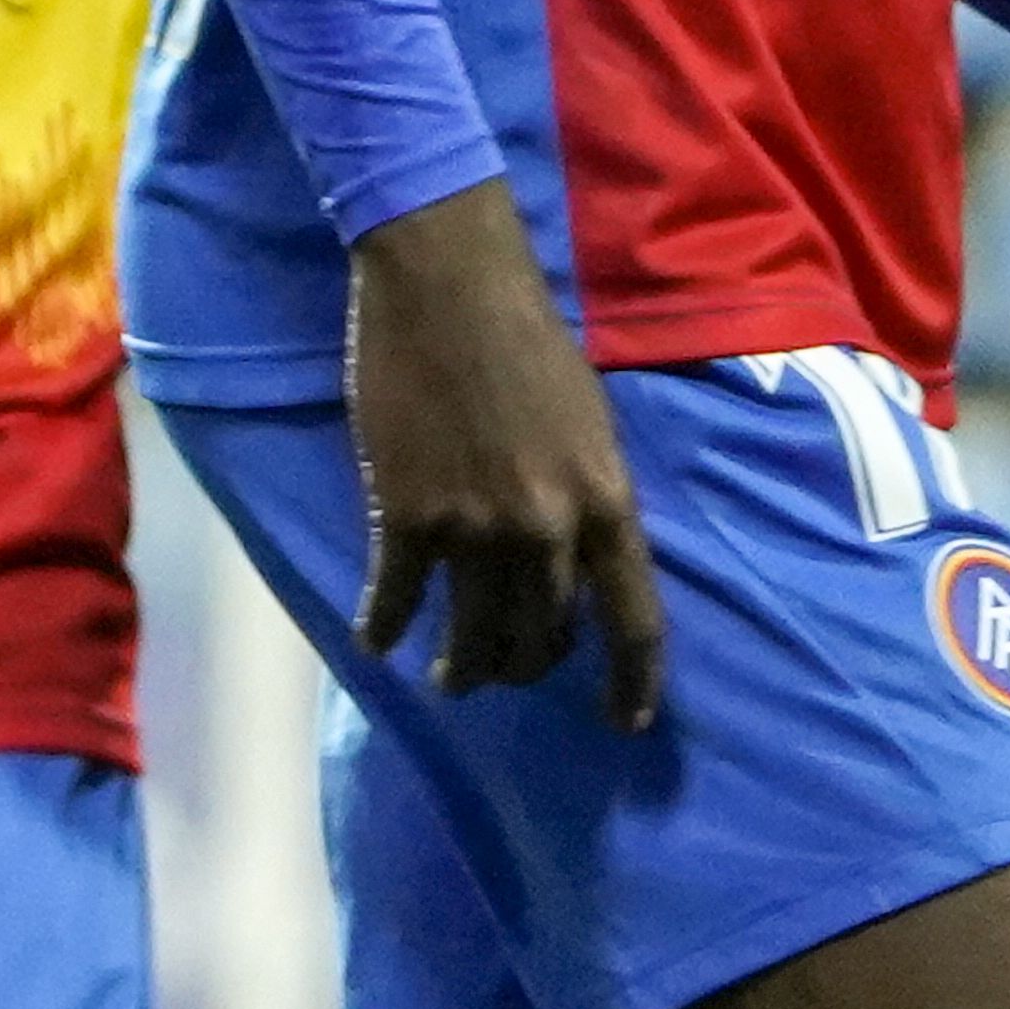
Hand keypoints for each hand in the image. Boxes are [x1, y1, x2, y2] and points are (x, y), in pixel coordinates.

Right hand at [343, 178, 669, 728]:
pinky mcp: (404, 511)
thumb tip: (574, 558)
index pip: (636, 622)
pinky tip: (373, 639)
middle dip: (524, 667)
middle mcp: (548, 529)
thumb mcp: (590, 427)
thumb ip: (588, 496)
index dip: (634, 685)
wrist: (446, 283)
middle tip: (502, 673)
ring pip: (473, 633)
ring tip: (447, 678)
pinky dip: (382, 624)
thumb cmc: (525, 339)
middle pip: (545, 638)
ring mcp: (474, 525)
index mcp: (608, 503)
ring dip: (461, 667)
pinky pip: (395, 595)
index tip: (625, 725)